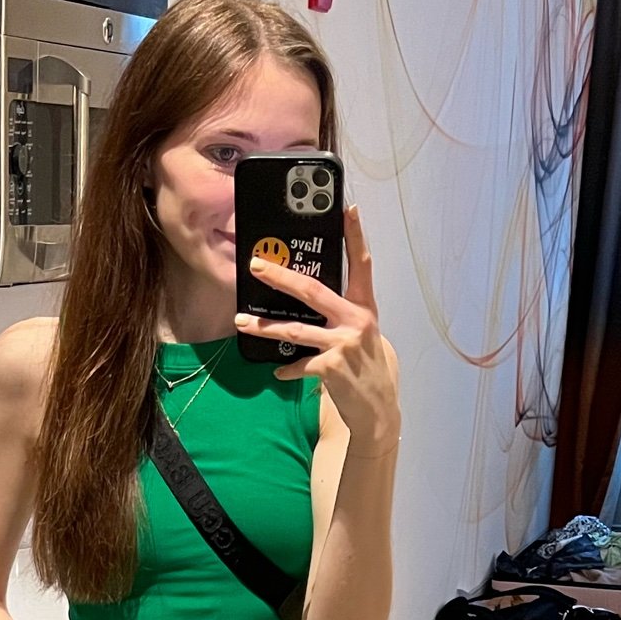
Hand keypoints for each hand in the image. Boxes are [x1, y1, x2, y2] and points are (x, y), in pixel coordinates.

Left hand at [238, 205, 399, 449]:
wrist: (378, 410)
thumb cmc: (368, 368)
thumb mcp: (363, 336)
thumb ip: (342, 316)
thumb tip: (309, 301)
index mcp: (364, 308)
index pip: (362, 264)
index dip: (355, 236)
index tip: (348, 208)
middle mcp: (356, 321)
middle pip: (312, 290)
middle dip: (280, 276)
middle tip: (256, 265)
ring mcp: (343, 345)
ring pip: (295, 330)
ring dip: (265, 327)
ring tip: (241, 321)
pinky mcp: (331, 369)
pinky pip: (298, 365)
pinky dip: (286, 369)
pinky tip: (277, 370)